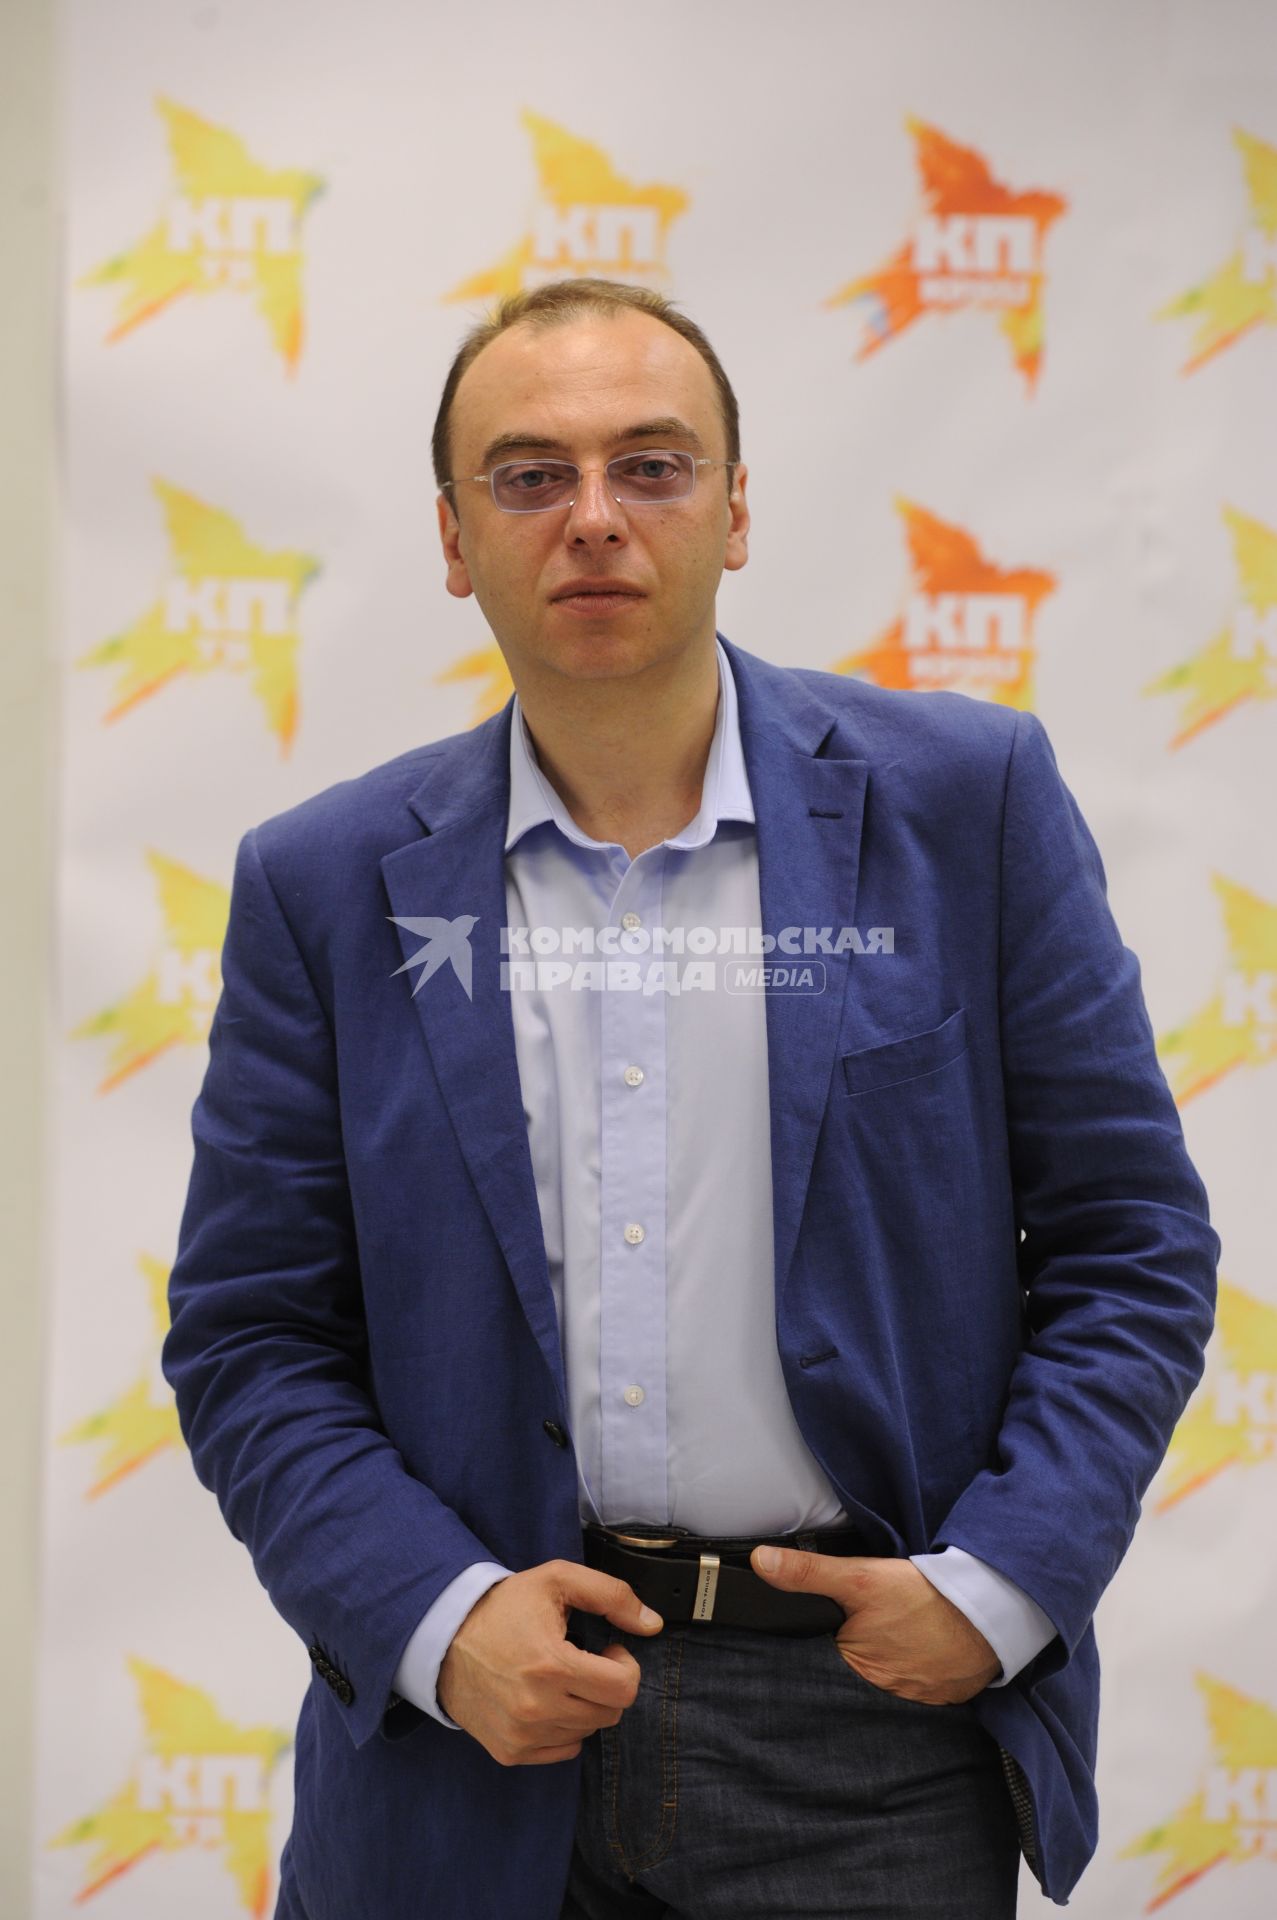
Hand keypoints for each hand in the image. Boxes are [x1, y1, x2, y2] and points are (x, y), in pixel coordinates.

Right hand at [436, 1560, 663, 1766]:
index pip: (624, 1689)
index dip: (625, 1666)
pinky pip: (563, 1750)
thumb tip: (653, 1624)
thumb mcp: (557, 1580)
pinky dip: (564, 1727)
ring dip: (585, 1705)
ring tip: (560, 1678)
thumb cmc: (504, 1606)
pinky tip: (544, 1700)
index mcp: (552, 1666)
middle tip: (584, 1662)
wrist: (444, 1638)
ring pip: (588, 1731)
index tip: (608, 1651)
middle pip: (610, 1713)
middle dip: (607, 1685)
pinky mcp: (510, 1752)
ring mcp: (522, 1735)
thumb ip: (612, 1595)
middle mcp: (537, 1708)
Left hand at [750, 1547, 999, 1704]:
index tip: (829, 1632)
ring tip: (896, 1634)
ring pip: (888, 1679)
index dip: (822, 1647)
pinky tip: (920, 1646)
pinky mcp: (946, 1695)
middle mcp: (885, 1696)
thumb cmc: (925, 1596)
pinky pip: (921, 1684)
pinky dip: (917, 1667)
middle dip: (854, 1655)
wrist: (991, 1609)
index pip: (823, 1665)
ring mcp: (918, 1699)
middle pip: (855, 1674)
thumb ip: (808, 1573)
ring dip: (888, 1662)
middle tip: (871, 1628)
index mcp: (857, 1671)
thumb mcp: (860, 1577)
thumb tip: (759, 1563)